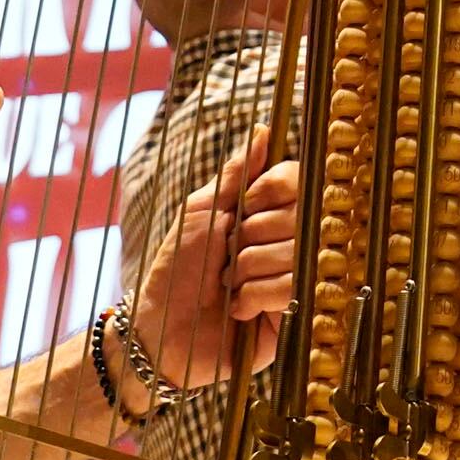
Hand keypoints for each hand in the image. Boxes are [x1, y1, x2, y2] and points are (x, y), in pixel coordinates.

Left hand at [128, 127, 301, 393]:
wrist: (161, 328)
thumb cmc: (176, 268)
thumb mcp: (200, 212)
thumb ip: (235, 175)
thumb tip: (263, 131)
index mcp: (269, 213)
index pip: (297, 181)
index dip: (270, 191)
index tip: (242, 208)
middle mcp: (290, 242)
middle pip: (295, 219)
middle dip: (249, 239)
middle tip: (226, 256)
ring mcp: (296, 278)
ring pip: (292, 255)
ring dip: (247, 271)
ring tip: (227, 285)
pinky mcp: (295, 314)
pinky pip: (289, 289)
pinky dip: (253, 297)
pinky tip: (237, 308)